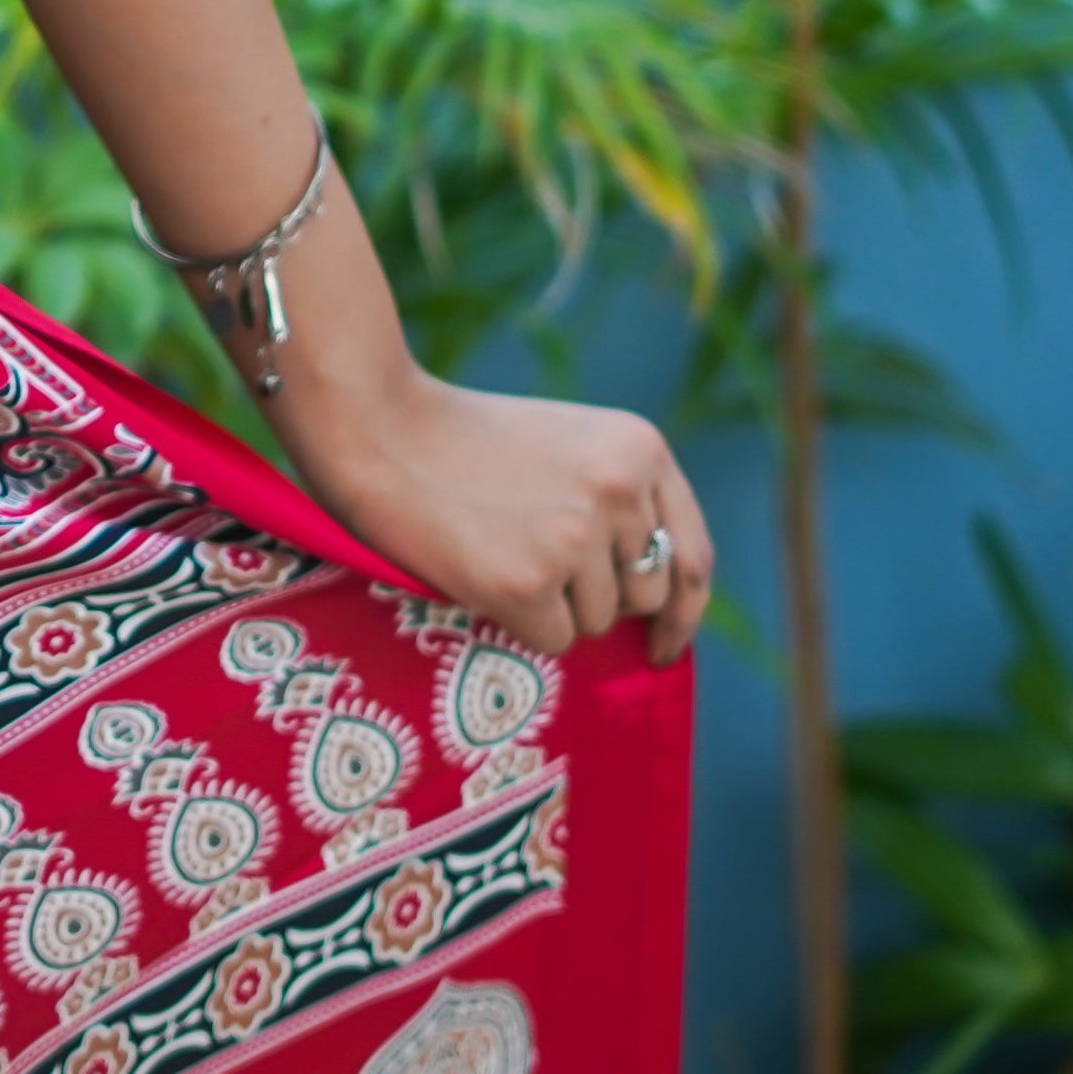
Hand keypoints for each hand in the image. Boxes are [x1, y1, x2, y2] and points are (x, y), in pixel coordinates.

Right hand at [269, 357, 711, 660]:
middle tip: (540, 565)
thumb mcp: (571, 444)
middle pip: (644, 595)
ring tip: (500, 548)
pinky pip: (552, 640)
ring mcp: (576, 539)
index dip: (684, 612)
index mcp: (641, 449)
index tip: (664, 646)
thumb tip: (653, 597)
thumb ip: (622, 500)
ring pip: (595, 621)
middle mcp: (621, 492)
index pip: (693, 555)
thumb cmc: (467, 439)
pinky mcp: (529, 583)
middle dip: (600, 597)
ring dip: (554, 605)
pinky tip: (483, 569)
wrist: (379, 427)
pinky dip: (519, 621)